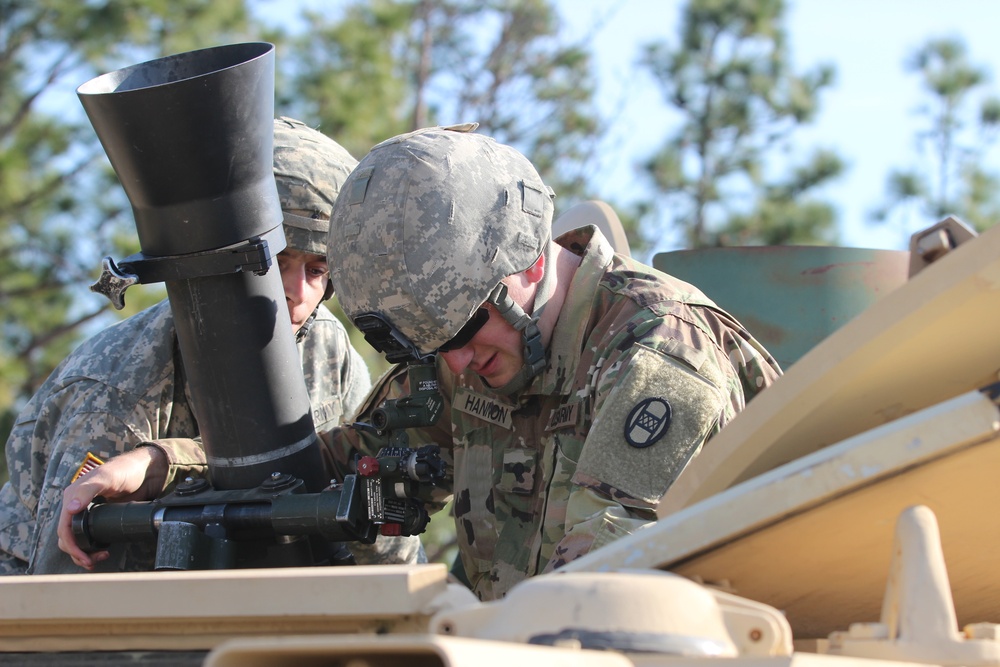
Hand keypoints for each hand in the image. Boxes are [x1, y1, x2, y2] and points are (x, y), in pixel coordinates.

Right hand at [56, 445, 167, 569]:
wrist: (148, 471)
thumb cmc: (126, 470)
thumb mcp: (106, 477)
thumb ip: (87, 490)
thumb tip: (70, 508)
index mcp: (73, 496)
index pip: (64, 527)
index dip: (70, 545)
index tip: (83, 556)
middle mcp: (78, 505)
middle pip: (68, 537)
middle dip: (77, 552)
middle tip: (92, 561)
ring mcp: (89, 513)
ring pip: (77, 539)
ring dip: (83, 553)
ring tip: (98, 558)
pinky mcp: (101, 518)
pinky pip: (91, 536)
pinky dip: (92, 548)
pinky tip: (102, 552)